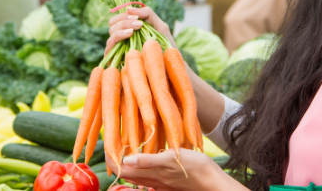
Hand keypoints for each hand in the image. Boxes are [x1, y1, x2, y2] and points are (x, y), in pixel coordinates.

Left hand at [105, 149, 242, 190]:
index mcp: (149, 174)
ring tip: (127, 144)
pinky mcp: (166, 179)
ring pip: (136, 172)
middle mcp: (150, 180)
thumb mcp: (171, 159)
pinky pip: (147, 172)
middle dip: (116, 157)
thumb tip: (125, 160)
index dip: (111, 157)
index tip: (108, 142)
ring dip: (127, 160)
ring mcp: (158, 181)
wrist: (213, 181)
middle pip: (125, 171)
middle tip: (114, 140)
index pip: (121, 169)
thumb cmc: (195, 168)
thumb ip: (148, 160)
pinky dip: (140, 163)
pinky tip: (147, 152)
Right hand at [106, 6, 175, 54]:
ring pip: (111, 33)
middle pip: (112, 24)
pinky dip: (118, 37)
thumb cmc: (166, 47)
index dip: (125, 15)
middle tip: (138, 24)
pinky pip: (109, 47)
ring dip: (122, 27)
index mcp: (129, 31)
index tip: (138, 19)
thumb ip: (147, 14)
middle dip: (124, 21)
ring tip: (135, 29)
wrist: (169, 66)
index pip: (118, 19)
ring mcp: (117, 51)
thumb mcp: (160, 27)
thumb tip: (128, 8)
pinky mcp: (115, 61)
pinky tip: (130, 34)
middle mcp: (121, 40)